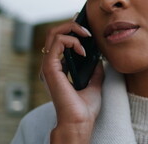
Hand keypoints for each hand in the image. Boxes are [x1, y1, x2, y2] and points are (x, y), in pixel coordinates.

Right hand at [40, 20, 103, 142]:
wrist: (80, 121)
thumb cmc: (85, 108)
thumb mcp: (94, 83)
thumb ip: (94, 70)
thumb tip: (98, 58)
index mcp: (59, 69)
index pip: (60, 42)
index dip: (71, 29)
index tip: (84, 24)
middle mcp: (51, 66)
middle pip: (54, 33)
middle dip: (71, 25)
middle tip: (87, 29)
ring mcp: (49, 66)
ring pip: (54, 33)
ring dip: (72, 29)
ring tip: (87, 36)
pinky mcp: (50, 68)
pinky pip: (58, 42)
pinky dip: (72, 41)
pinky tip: (83, 50)